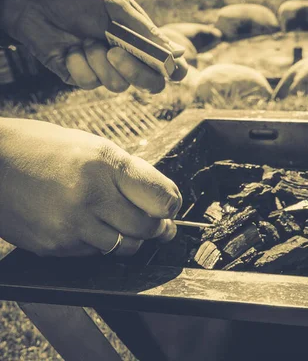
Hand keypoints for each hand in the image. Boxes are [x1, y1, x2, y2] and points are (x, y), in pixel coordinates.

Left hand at [0, 0, 187, 93]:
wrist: (34, 1)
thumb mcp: (116, 8)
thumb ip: (145, 31)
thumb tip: (175, 52)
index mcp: (142, 42)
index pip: (169, 66)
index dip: (174, 71)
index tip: (169, 68)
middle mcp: (129, 60)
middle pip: (151, 84)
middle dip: (134, 71)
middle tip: (114, 52)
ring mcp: (106, 71)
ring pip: (118, 85)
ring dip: (98, 61)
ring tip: (85, 40)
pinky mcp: (82, 78)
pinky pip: (89, 82)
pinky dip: (78, 63)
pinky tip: (70, 49)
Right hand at [0, 118, 181, 256]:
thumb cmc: (43, 149)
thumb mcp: (93, 146)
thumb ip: (129, 173)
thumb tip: (163, 200)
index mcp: (105, 163)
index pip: (161, 196)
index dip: (172, 205)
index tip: (171, 207)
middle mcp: (91, 195)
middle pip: (147, 228)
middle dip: (158, 227)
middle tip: (158, 224)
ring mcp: (71, 224)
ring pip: (124, 247)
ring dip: (130, 238)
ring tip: (120, 223)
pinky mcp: (55, 245)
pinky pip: (94, 254)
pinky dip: (99, 244)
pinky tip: (87, 225)